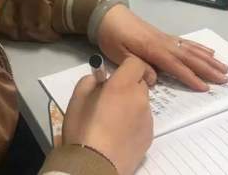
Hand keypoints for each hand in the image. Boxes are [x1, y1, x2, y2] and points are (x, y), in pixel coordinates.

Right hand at [62, 57, 153, 174]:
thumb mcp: (76, 99)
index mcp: (122, 85)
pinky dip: (135, 121)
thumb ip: (90, 81)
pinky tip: (120, 134)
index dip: (126, 66)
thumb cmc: (82, 130)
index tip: (116, 76)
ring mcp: (148, 117)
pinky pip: (144, 120)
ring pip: (142, 102)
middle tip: (111, 99)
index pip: (135, 63)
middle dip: (128, 86)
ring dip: (132, 104)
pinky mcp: (150, 135)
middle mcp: (140, 98)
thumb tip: (100, 80)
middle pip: (139, 82)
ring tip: (114, 121)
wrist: (95, 166)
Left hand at [97, 5, 227, 90]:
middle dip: (208, 69)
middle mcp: (163, 42)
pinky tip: (209, 52)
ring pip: (191, 49)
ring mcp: (165, 38)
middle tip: (225, 79)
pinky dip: (200, 48)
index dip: (190, 77)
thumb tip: (155, 79)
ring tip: (224, 68)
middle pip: (189, 57)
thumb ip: (137, 66)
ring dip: (209, 59)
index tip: (205, 88)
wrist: (108, 15)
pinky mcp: (164, 36)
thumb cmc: (111, 36)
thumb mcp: (118, 54)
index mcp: (152, 48)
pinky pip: (186, 43)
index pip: (175, 65)